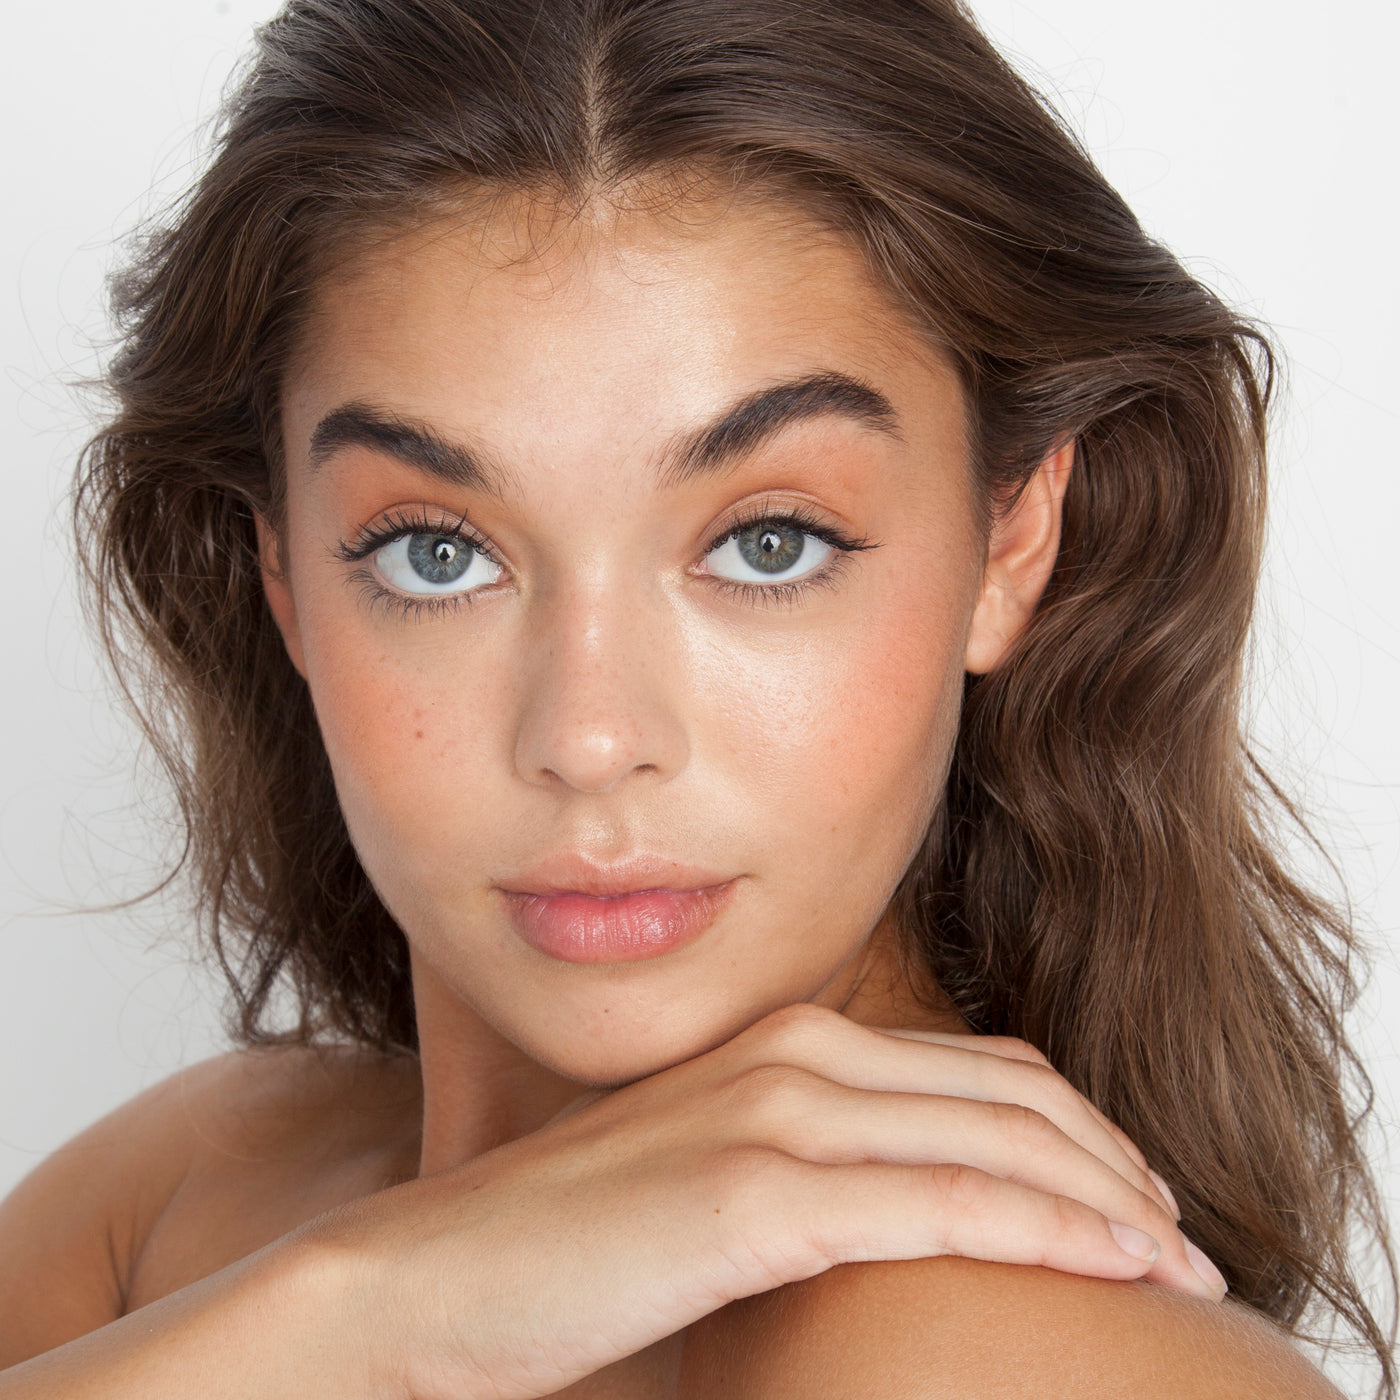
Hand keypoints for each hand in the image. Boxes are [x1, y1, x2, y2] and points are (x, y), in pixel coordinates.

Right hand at [313, 1003, 1221, 1399]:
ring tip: (1176, 1261)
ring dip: (1106, 1200)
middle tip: (1176, 1231)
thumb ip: (805, 1175)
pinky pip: (945, 1207)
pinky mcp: (757, 1194)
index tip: (1127, 1196)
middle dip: (1111, 1162)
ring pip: (997, 1145)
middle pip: (1009, 1096)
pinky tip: (1114, 1268)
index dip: (1070, 1129)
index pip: (977, 1071)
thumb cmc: (572, 1249)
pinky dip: (1047, 1232)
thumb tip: (899, 1220)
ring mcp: (775, 1115)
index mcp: (785, 1041)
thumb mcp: (712, 1186)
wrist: (434, 1280)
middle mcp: (794, 1053)